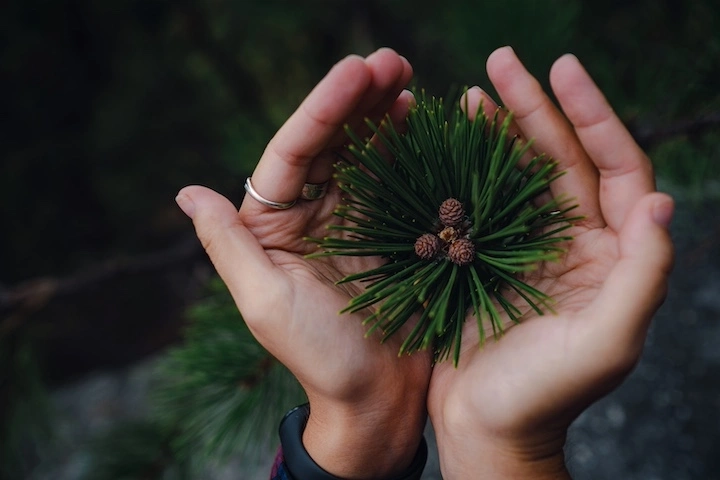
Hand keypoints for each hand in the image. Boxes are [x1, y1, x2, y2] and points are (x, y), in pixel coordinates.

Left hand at [176, 48, 430, 478]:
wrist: (377, 397)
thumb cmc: (318, 357)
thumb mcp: (265, 303)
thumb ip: (228, 246)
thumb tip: (186, 192)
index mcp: (273, 226)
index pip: (293, 153)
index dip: (323, 110)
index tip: (355, 71)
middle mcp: (310, 213)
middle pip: (330, 142)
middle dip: (357, 98)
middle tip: (391, 60)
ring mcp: (354, 218)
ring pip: (364, 152)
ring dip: (383, 111)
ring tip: (405, 74)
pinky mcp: (392, 230)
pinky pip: (397, 179)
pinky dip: (407, 147)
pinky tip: (418, 117)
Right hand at [427, 47, 674, 478]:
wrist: (488, 429)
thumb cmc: (547, 396)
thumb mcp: (605, 344)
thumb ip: (641, 277)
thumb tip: (658, 201)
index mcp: (611, 256)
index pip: (615, 168)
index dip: (594, 116)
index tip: (562, 70)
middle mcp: (574, 243)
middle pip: (561, 159)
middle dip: (534, 107)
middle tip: (501, 61)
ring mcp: (526, 248)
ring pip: (517, 174)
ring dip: (498, 130)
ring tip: (471, 91)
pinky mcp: (485, 258)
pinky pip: (479, 201)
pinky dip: (465, 168)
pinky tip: (448, 141)